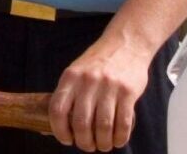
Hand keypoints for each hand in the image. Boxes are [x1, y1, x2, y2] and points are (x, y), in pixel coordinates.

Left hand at [49, 32, 154, 151]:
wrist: (126, 44)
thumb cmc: (98, 62)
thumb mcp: (76, 71)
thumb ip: (69, 94)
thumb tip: (59, 124)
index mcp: (70, 77)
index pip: (58, 109)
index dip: (59, 130)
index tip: (66, 139)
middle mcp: (88, 82)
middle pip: (81, 122)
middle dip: (84, 141)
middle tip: (87, 146)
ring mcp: (109, 86)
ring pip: (103, 125)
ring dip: (103, 142)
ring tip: (104, 146)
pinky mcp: (128, 91)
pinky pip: (124, 122)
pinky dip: (120, 137)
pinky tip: (118, 140)